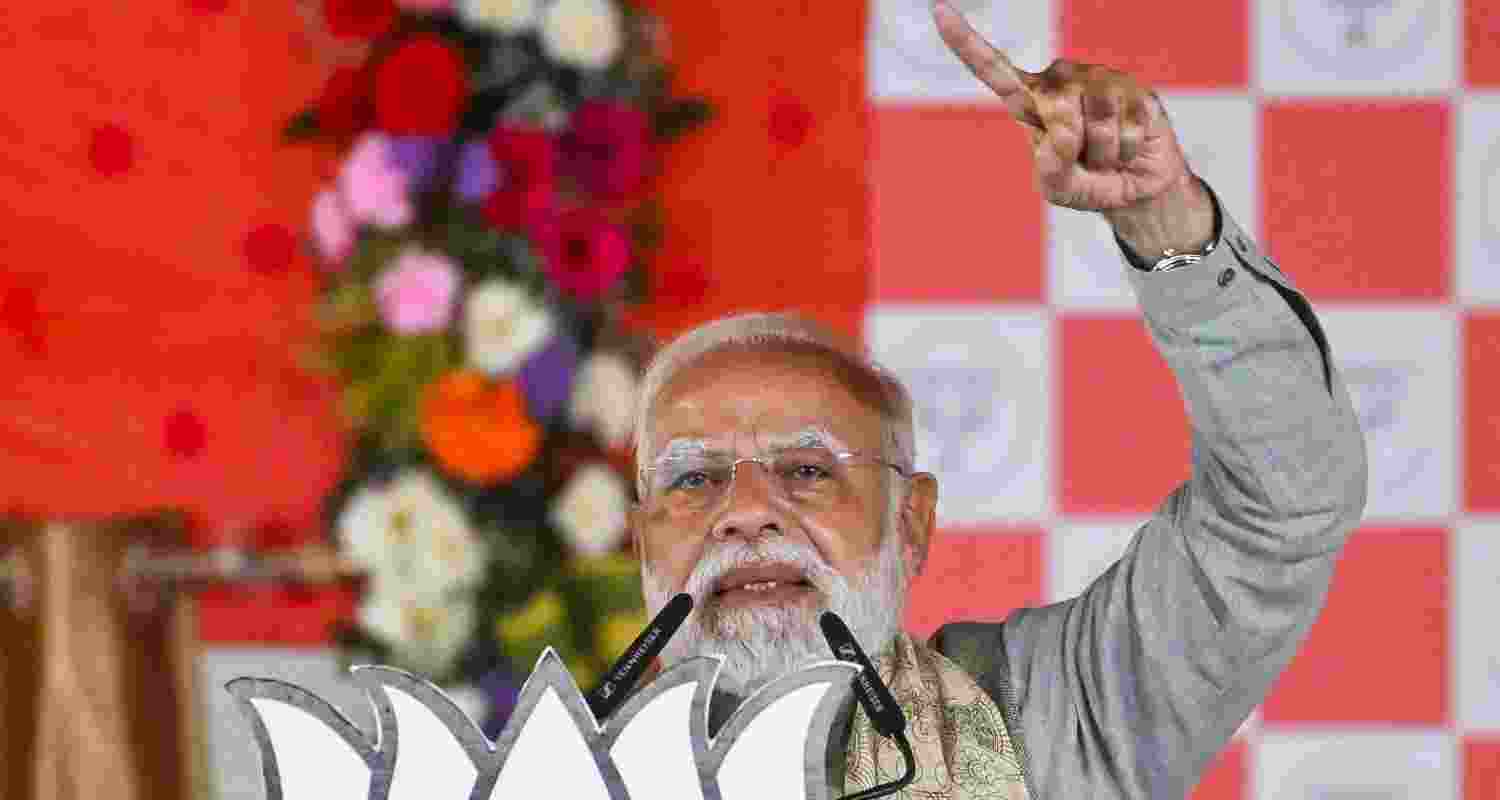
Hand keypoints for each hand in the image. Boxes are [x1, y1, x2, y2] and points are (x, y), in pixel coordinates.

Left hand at [930, 0, 1192, 214]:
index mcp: (1030, 100)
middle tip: (1083, 158)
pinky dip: (1125, 151)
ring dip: (1102, 152)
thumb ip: (1050, 170)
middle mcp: (1062, 81)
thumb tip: (1060, 135)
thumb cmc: (1087, 182)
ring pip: (1095, 118)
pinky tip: (1127, 148)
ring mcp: (1099, 80)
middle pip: (1056, 107)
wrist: (1134, 189)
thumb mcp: (1058, 188)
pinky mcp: (1134, 89)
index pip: (994, 70)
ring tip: (1105, 153)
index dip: (967, 43)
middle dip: (1073, 146)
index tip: (939, 11)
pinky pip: (1126, 127)